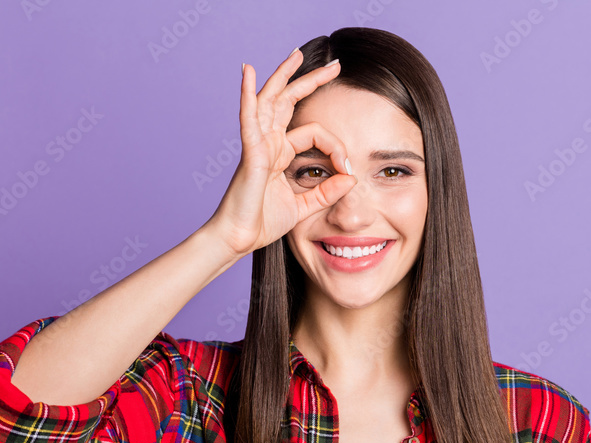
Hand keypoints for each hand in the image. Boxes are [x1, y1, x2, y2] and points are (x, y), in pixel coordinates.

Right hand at [207, 49, 356, 257]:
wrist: (238, 239)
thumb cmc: (261, 223)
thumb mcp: (303, 207)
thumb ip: (327, 192)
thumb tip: (351, 178)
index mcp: (279, 154)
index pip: (314, 133)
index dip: (336, 146)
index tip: (348, 168)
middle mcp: (268, 143)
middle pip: (289, 101)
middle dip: (311, 81)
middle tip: (335, 65)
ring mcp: (257, 145)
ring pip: (270, 100)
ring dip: (283, 76)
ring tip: (295, 54)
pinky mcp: (250, 153)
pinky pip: (248, 118)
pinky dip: (247, 94)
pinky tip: (248, 72)